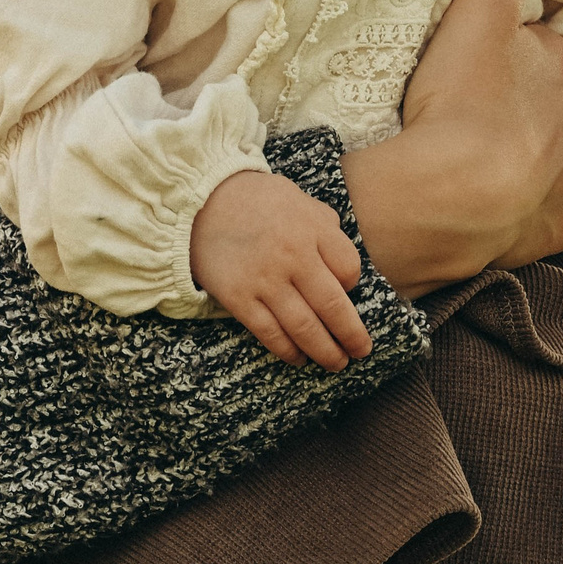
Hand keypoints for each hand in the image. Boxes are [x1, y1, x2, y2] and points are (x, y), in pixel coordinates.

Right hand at [189, 171, 374, 370]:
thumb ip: (324, 227)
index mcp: (312, 230)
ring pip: (305, 328)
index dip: (353, 287)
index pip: (349, 269)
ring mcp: (265, 281)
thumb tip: (343, 265)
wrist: (201, 201)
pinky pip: (270, 334)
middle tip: (361, 351)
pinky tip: (299, 358)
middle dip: (351, 335)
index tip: (348, 294)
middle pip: (333, 306)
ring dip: (325, 352)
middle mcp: (293, 257)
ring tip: (336, 363)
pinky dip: (289, 351)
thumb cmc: (255, 201)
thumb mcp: (299, 200)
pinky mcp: (239, 299)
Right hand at [341, 0, 562, 297]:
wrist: (453, 197)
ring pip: (559, 161)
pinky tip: (501, 212)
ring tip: (486, 174)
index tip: (472, 82)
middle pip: (551, 107)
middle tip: (477, 129)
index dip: (502, 64)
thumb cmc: (458, 104)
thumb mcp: (478, 13)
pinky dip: (533, 214)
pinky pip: (554, 214)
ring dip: (532, 164)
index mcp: (560, 64)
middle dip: (524, 115)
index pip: (537, 51)